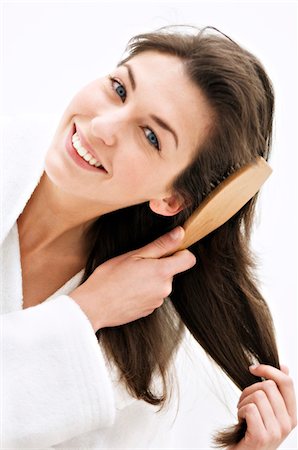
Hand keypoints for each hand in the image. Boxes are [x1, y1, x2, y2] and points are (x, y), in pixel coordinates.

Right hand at [69, 226, 195, 330]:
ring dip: (150, 279)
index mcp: (162, 272)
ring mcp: (157, 302)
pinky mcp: (149, 311)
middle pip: (171, 271)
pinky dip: (143, 292)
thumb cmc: (110, 278)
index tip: (167, 250)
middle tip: (136, 265)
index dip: (180, 252)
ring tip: (129, 279)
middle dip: (158, 266)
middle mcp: (164, 288)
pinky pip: (152, 295)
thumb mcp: (134, 255)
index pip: (189, 259)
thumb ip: (161, 245)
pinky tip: (127, 290)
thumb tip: (180, 233)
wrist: (94, 306)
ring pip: (160, 283)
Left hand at [229, 364, 296, 449]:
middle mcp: (288, 423)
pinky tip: (242, 421)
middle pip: (269, 386)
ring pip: (258, 396)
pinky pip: (250, 409)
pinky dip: (240, 411)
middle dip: (250, 389)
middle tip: (244, 402)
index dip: (269, 370)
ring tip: (243, 413)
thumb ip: (277, 390)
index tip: (253, 369)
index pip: (287, 382)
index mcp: (291, 414)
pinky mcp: (262, 437)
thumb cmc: (253, 430)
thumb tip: (284, 367)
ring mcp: (276, 432)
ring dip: (244, 402)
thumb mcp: (268, 409)